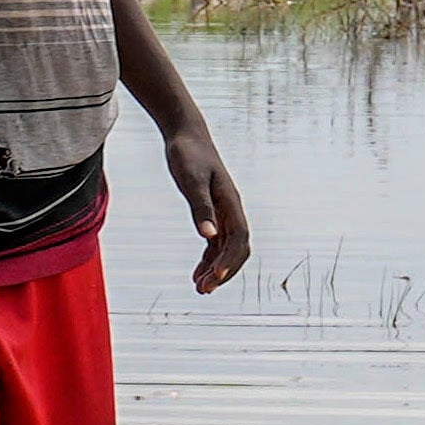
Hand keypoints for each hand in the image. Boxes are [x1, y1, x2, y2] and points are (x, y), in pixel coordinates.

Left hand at [167, 121, 253, 290]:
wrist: (185, 135)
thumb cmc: (188, 154)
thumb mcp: (191, 180)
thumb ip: (200, 208)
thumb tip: (208, 236)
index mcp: (231, 202)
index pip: (238, 238)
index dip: (229, 260)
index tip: (215, 277)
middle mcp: (231, 210)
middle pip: (237, 249)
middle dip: (224, 271)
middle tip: (204, 290)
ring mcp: (223, 213)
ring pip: (226, 249)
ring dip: (216, 270)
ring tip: (200, 289)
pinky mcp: (212, 212)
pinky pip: (215, 243)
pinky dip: (208, 260)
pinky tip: (197, 274)